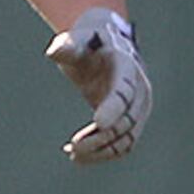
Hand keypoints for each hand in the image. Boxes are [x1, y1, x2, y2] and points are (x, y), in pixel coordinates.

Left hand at [47, 6, 148, 163]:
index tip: (99, 123)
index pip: (124, 91)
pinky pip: (123, 146)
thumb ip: (68, 47)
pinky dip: (102, 154)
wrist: (106, 46)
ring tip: (72, 153)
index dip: (113, 107)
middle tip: (73, 146)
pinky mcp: (132, 122)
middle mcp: (139, 89)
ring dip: (102, 151)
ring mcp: (139, 108)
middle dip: (101, 137)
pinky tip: (76, 153)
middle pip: (127, 121)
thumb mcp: (77, 40)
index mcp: (127, 66)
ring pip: (127, 140)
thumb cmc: (88, 42)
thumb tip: (55, 51)